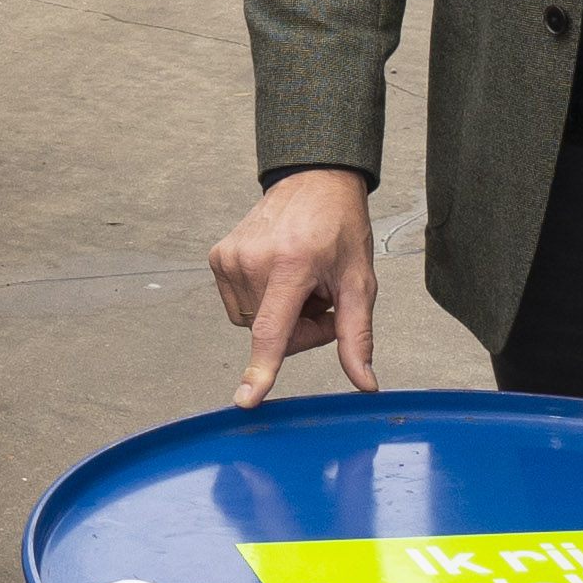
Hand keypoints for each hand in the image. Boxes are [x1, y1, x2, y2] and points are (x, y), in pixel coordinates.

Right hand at [209, 167, 380, 403]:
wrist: (313, 182)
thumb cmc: (339, 228)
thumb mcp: (359, 281)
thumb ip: (357, 335)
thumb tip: (364, 382)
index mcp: (291, 264)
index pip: (273, 330)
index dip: (262, 370)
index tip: (245, 400)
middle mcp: (253, 260)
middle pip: (270, 335)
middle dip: (299, 329)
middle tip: (321, 299)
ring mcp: (230, 256)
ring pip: (252, 323)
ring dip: (279, 315)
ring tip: (301, 283)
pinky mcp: (218, 256)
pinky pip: (238, 304)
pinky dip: (261, 300)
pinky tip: (281, 276)